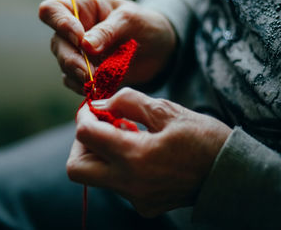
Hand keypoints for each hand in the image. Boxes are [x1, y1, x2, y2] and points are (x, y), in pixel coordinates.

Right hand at [39, 0, 176, 94]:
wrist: (158, 50)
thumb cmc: (144, 24)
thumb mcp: (131, 20)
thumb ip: (108, 30)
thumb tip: (85, 46)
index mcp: (80, 6)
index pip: (52, 10)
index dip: (60, 24)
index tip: (79, 38)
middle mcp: (73, 29)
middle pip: (57, 43)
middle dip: (72, 59)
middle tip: (90, 73)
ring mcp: (76, 52)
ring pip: (64, 65)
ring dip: (79, 75)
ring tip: (99, 82)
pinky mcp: (82, 72)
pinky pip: (73, 82)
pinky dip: (84, 87)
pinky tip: (99, 89)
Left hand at [67, 88, 231, 216]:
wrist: (231, 175)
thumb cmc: (204, 139)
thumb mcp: (167, 111)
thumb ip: (127, 102)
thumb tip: (100, 104)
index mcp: (136, 156)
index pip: (85, 135)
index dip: (83, 116)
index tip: (92, 108)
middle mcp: (130, 183)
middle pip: (76, 168)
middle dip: (81, 143)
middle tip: (100, 126)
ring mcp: (135, 198)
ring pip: (95, 176)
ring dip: (100, 152)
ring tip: (127, 135)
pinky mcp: (142, 205)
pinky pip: (116, 184)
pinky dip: (117, 165)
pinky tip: (139, 152)